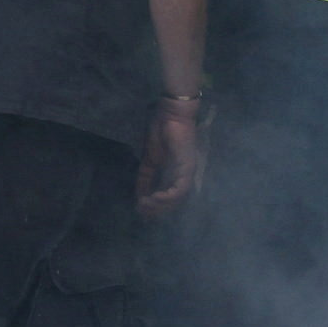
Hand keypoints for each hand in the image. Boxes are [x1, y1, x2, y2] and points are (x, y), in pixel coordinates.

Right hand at [139, 96, 203, 213]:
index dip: (155, 208)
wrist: (169, 115)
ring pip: (178, 199)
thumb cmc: (161, 132)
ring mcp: (189, 173)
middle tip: (141, 211)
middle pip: (174, 203)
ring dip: (160, 205)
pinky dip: (167, 197)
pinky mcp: (188, 168)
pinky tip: (154, 198)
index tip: (140, 212)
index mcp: (177, 176)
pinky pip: (180, 189)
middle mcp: (186, 177)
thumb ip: (146, 177)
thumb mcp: (149, 160)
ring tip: (145, 205)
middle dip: (156, 210)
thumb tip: (138, 195)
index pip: (169, 199)